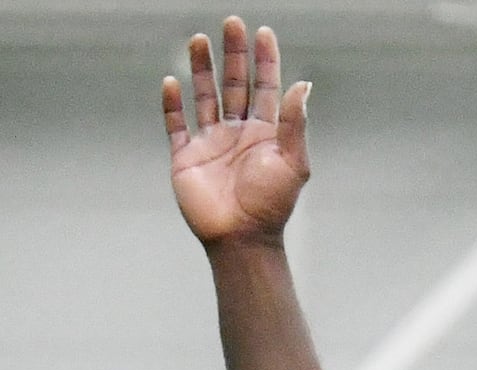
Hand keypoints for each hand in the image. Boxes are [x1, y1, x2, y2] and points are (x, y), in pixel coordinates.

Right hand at [164, 18, 309, 248]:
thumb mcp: (292, 162)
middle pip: (234, 84)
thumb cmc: (271, 205)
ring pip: (205, 97)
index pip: (265, 87)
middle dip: (233, 54)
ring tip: (199, 39)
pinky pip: (177, 125)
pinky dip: (173, 105)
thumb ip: (295, 124)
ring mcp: (211, 143)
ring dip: (202, 69)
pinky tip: (173, 82)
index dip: (264, 60)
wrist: (241, 239)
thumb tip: (303, 85)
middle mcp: (237, 133)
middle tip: (231, 23)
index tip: (262, 32)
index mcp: (264, 133)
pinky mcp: (187, 158)